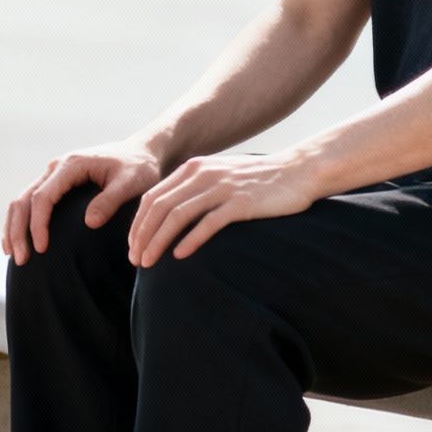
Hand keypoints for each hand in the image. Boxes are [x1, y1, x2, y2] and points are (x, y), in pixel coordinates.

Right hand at [3, 139, 166, 265]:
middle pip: (24, 199)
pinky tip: (22, 242)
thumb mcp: (131, 182)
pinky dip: (22, 222)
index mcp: (71, 165)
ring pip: (22, 201)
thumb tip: (89, 222)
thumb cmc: (139, 166)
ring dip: (14, 228)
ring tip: (14, 256)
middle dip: (18, 231)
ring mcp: (54, 175)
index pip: (43, 197)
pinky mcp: (57, 184)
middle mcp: (56, 168)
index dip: (38, 224)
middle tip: (21, 260)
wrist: (142, 151)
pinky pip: (31, 203)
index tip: (42, 249)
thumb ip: (110, 200)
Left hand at [128, 151, 321, 267]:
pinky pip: (207, 223)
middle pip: (159, 207)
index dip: (138, 224)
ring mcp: (221, 187)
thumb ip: (196, 188)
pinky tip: (180, 255)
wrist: (298, 171)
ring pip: (177, 216)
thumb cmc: (258, 180)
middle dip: (142, 236)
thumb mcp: (221, 175)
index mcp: (194, 168)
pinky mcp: (240, 202)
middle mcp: (203, 174)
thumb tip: (170, 216)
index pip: (153, 197)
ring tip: (149, 263)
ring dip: (158, 241)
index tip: (133, 247)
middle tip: (135, 261)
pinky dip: (190, 240)